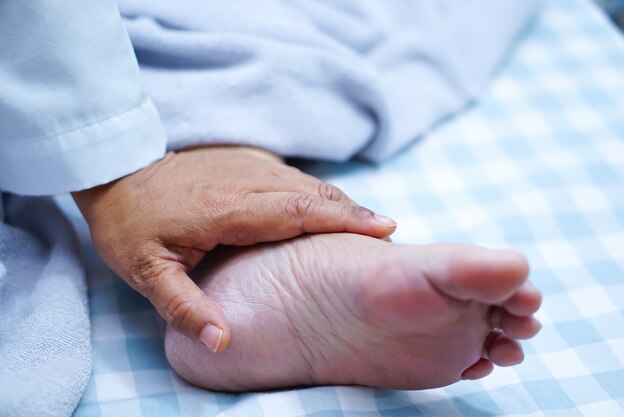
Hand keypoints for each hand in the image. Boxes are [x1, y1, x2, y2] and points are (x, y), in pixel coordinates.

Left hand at [73, 146, 395, 352]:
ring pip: (308, 183)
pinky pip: (295, 177)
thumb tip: (224, 343)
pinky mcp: (248, 159)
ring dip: (341, 203)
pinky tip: (331, 211)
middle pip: (315, 193)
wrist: (117, 170)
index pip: (299, 212)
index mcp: (229, 208)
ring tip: (370, 228)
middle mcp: (248, 179)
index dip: (344, 219)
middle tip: (389, 235)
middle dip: (355, 213)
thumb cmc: (133, 225)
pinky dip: (320, 195)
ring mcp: (249, 164)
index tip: (385, 228)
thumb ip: (185, 308)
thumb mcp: (146, 273)